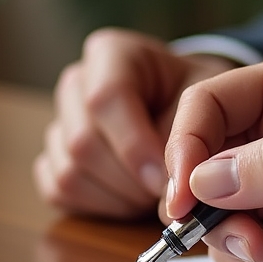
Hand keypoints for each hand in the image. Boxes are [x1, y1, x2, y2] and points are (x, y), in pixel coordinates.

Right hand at [34, 28, 233, 217]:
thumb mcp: (208, 106)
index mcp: (111, 54)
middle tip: (168, 192)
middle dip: (130, 180)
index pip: (105, 97)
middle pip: (82, 142)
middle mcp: (77, 84)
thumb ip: (188, 143)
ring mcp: (60, 122)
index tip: (168, 179)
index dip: (135, 145)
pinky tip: (131, 200)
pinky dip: (99, 207)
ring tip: (153, 194)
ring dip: (118, 198)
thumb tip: (167, 197)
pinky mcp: (53, 160)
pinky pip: (60, 192)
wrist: (188, 117)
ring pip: (69, 173)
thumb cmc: (199, 104)